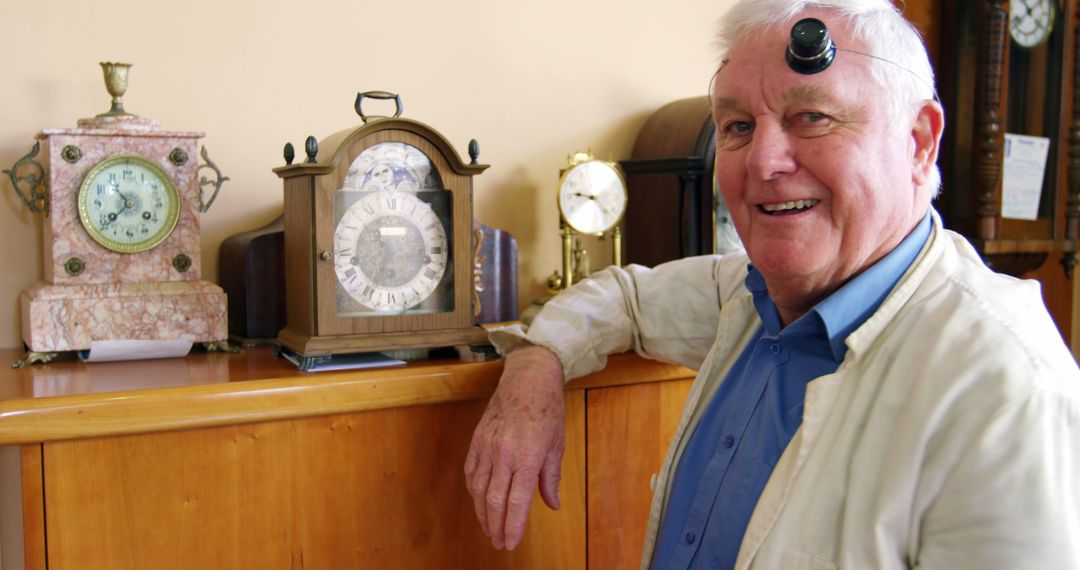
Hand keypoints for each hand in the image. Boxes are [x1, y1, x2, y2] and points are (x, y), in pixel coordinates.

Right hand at [464, 344, 565, 549]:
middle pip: (494, 500)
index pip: (517, 501)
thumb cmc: (547, 410)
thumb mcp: (557, 445)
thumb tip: (552, 504)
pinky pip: (471, 472)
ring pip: (478, 489)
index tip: (510, 543)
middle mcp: (505, 453)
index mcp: (529, 456)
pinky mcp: (477, 439)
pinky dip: (473, 491)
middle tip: (499, 543)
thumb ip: (551, 478)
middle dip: (496, 526)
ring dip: (482, 512)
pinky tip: (479, 501)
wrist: (528, 378)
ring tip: (489, 527)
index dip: (512, 526)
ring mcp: (487, 445)